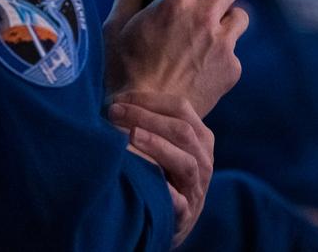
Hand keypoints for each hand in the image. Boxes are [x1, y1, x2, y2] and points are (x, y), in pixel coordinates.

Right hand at [102, 0, 248, 116]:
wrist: (143, 119)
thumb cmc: (122, 72)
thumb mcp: (114, 27)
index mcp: (174, 3)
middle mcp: (203, 19)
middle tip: (202, 7)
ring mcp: (221, 45)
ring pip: (240, 16)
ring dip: (226, 21)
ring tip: (207, 36)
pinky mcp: (231, 70)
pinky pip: (235, 52)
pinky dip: (222, 56)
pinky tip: (201, 68)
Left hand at [108, 91, 213, 245]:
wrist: (169, 220)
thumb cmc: (160, 173)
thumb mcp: (164, 145)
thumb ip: (150, 122)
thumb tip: (113, 97)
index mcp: (200, 136)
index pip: (180, 107)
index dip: (149, 100)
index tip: (119, 99)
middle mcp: (204, 159)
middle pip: (181, 130)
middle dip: (146, 117)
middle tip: (114, 113)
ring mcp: (197, 187)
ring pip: (185, 162)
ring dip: (157, 146)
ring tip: (131, 135)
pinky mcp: (187, 214)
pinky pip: (180, 203)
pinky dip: (168, 193)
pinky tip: (151, 182)